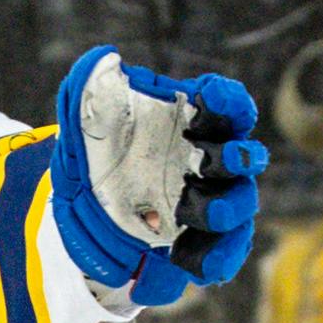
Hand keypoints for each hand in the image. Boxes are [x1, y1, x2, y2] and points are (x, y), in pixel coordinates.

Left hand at [46, 49, 267, 307]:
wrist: (83, 209)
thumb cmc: (99, 153)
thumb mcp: (86, 121)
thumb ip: (93, 89)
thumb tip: (102, 57)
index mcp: (191, 123)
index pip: (222, 106)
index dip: (225, 100)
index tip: (215, 96)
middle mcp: (210, 160)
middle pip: (239, 157)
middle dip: (236, 158)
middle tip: (225, 160)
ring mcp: (209, 202)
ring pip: (236, 206)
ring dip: (226, 210)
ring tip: (204, 215)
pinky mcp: (200, 242)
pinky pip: (223, 252)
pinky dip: (217, 258)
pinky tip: (201, 265)